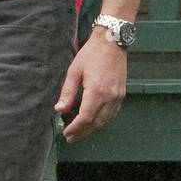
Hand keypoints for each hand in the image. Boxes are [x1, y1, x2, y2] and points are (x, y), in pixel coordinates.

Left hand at [55, 27, 127, 142]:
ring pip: (105, 121)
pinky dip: (102, 121)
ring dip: (92, 129)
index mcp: (97, 91)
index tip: (66, 133)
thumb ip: (67, 93)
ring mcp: (118, 96)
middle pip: (96, 123)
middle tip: (70, 138)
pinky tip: (93, 122)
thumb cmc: (91, 54)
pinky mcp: (121, 94)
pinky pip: (112, 114)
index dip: (75, 128)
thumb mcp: (74, 71)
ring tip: (79, 133)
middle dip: (82, 133)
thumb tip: (59, 110)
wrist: (112, 42)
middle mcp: (110, 96)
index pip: (85, 118)